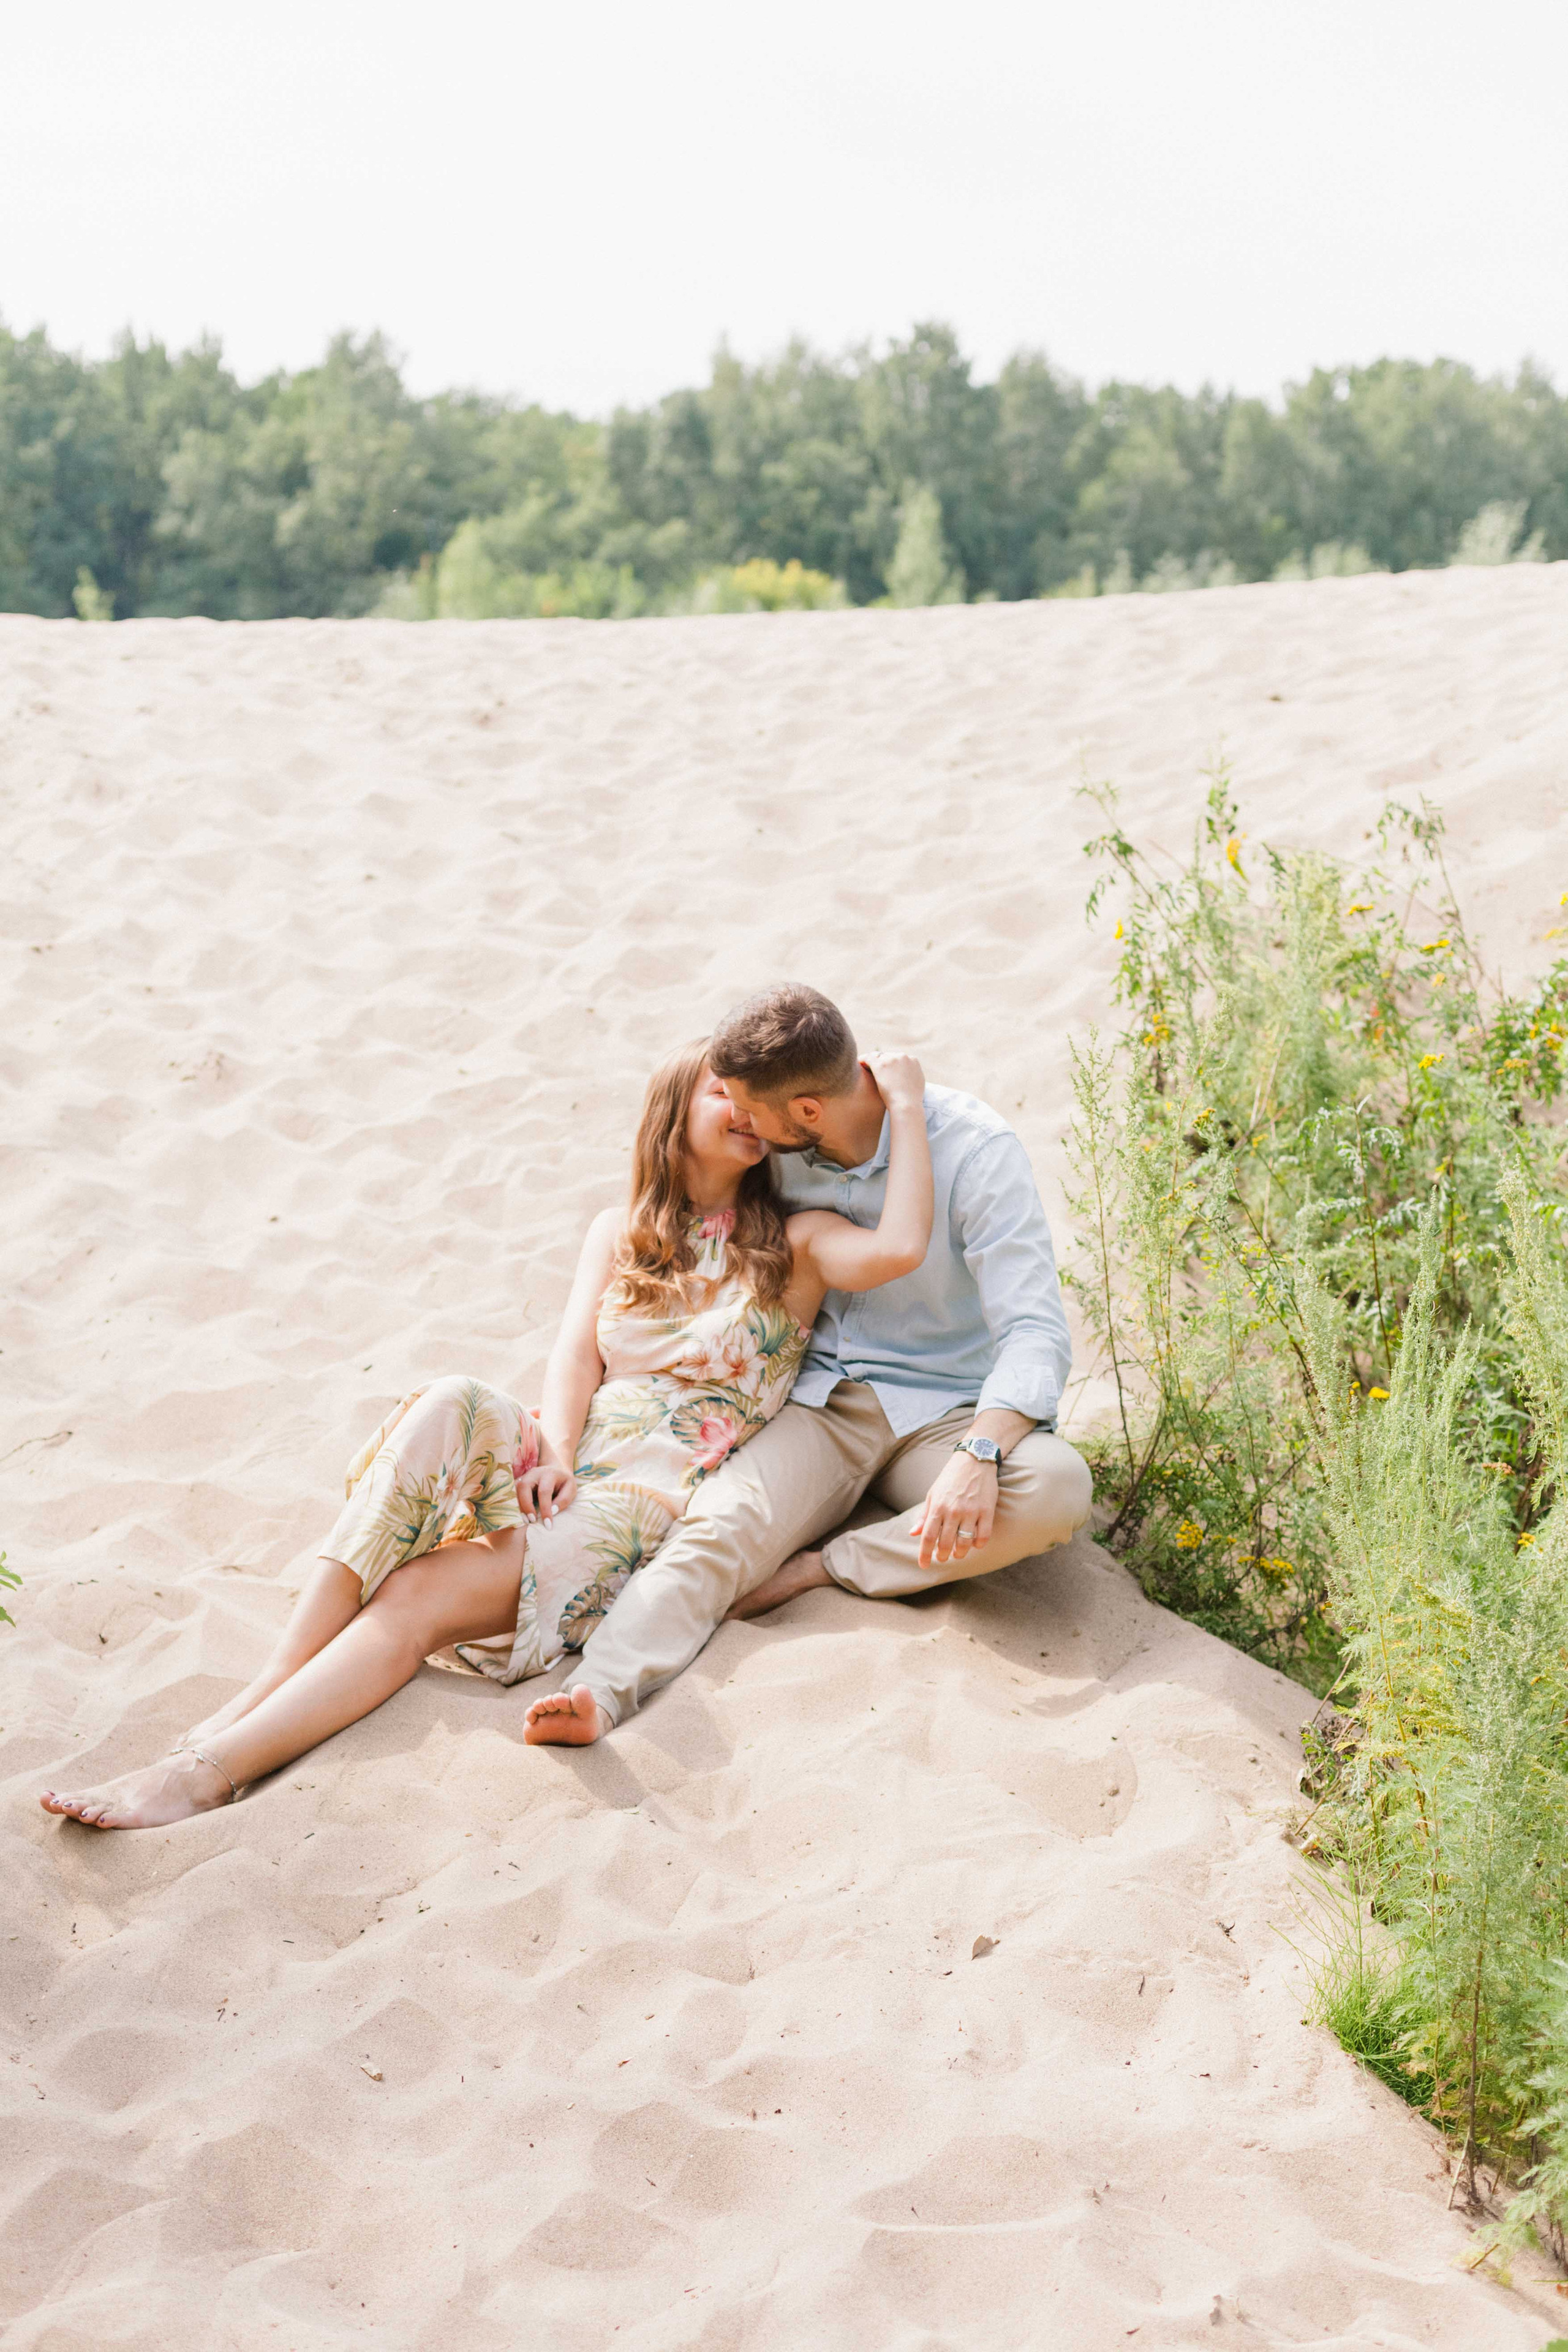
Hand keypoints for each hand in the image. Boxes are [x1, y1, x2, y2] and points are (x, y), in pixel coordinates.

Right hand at [516, 1462, 575, 1520]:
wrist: (556, 1469)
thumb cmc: (563, 1482)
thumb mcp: (571, 1489)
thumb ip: (563, 1500)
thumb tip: (552, 1511)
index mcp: (549, 1473)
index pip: (544, 1491)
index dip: (545, 1509)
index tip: (548, 1525)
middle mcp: (534, 1473)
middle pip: (524, 1486)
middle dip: (527, 1505)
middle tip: (532, 1521)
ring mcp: (525, 1476)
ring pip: (516, 1489)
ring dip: (520, 1506)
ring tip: (527, 1520)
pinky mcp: (520, 1482)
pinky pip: (513, 1493)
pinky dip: (517, 1504)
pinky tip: (523, 1515)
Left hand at [864, 1049, 925, 1115]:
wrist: (906, 1104)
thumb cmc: (911, 1099)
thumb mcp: (917, 1083)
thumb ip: (912, 1074)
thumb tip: (907, 1074)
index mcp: (913, 1060)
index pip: (899, 1058)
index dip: (891, 1065)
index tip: (886, 1072)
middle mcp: (902, 1056)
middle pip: (888, 1056)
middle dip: (883, 1064)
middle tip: (875, 1072)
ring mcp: (891, 1059)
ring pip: (878, 1057)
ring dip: (873, 1062)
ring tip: (865, 1068)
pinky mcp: (880, 1064)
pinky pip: (868, 1058)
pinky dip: (863, 1060)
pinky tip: (859, 1064)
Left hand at [913, 1450, 996, 1569]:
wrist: (974, 1460)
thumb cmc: (950, 1478)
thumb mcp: (933, 1493)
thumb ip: (924, 1515)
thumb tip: (913, 1533)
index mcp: (937, 1506)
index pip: (928, 1537)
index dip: (924, 1554)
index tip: (923, 1565)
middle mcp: (953, 1511)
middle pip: (945, 1543)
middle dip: (942, 1556)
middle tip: (942, 1557)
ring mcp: (971, 1511)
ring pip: (965, 1543)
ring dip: (960, 1553)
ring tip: (958, 1553)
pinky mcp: (987, 1510)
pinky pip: (983, 1535)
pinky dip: (979, 1544)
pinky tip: (975, 1544)